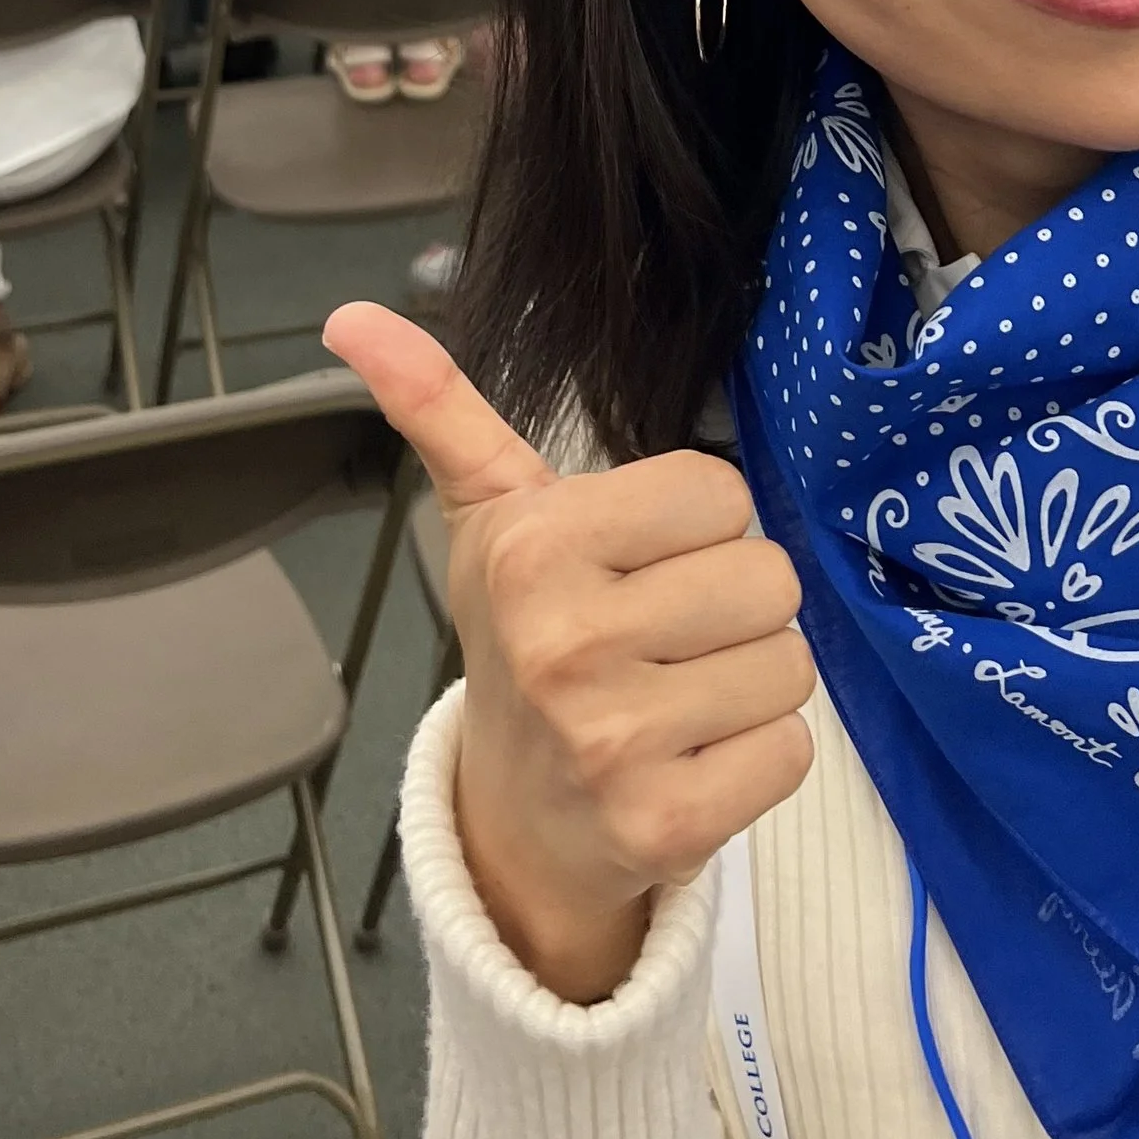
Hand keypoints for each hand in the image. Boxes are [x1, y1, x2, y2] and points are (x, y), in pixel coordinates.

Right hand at [324, 302, 815, 1003]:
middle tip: (662, 636)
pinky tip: (691, 757)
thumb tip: (348, 315)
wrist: (517, 816)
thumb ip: (438, 406)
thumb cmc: (524, 636)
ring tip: (677, 695)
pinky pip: (791, 751)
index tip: (637, 564)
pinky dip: (758, 756)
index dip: (694, 525)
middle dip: (730, 603)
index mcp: (533, 548)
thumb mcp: (488, 515)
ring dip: (749, 681)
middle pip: (767, 576)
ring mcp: (613, 741)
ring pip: (788, 664)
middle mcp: (568, 642)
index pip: (720, 491)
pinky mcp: (665, 822)